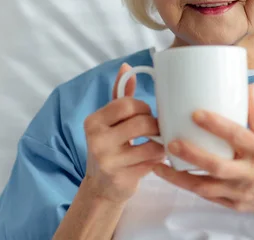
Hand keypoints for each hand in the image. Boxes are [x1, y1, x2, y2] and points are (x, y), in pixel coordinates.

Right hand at [82, 63, 165, 204]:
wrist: (101, 187)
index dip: (143, 107)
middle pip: (142, 123)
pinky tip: (155, 159)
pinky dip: (159, 159)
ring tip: (158, 144)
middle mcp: (96, 140)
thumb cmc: (110, 147)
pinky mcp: (122, 177)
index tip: (145, 114)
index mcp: (93, 122)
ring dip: (161, 143)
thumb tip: (127, 66)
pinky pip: (153, 162)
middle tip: (156, 130)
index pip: (127, 104)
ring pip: (152, 144)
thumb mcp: (111, 122)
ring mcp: (109, 161)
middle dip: (155, 125)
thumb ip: (120, 95)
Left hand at [152, 83, 253, 224]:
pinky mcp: (234, 205)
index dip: (217, 125)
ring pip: (207, 187)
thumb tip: (248, 87)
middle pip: (218, 165)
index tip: (196, 113)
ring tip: (160, 166)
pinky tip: (174, 178)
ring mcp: (241, 192)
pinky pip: (208, 197)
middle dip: (192, 154)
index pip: (238, 136)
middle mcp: (251, 173)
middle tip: (171, 143)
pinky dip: (190, 188)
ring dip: (180, 178)